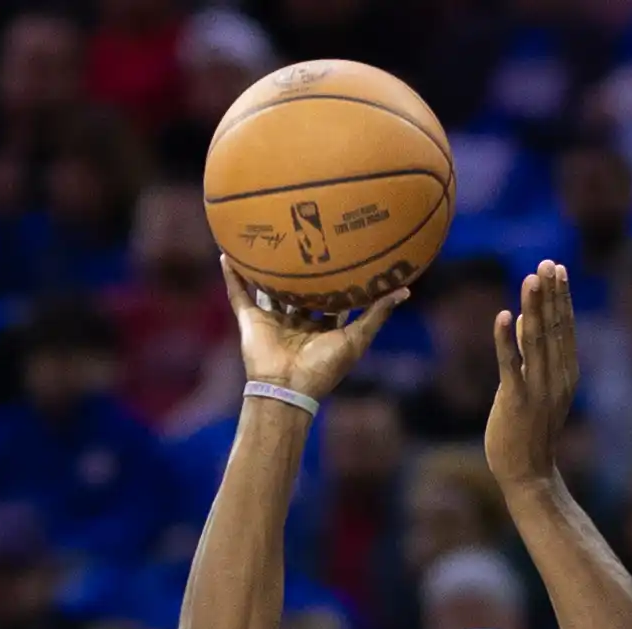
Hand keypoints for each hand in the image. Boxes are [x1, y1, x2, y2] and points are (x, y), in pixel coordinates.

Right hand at [221, 258, 406, 401]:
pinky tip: (227, 255)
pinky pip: (239, 295)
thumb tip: (404, 290)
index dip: (337, 279)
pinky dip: (232, 277)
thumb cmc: (323, 368)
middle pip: (300, 291)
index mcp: (321, 328)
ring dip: (265, 269)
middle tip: (308, 236)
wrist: (287, 387)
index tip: (345, 253)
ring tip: (265, 240)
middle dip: (303, 269)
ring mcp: (272, 321)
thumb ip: (377, 314)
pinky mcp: (250, 321)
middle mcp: (296, 322)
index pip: (330, 299)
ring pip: (268, 289)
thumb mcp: (356, 338)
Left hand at [482, 261, 578, 489]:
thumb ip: (530, 353)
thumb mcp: (534, 387)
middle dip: (551, 293)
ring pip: (536, 340)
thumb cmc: (528, 431)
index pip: (565, 327)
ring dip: (533, 307)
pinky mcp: (516, 401)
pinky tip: (505, 315)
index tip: (557, 268)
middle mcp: (557, 378)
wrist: (528, 474)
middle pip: (554, 327)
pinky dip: (507, 340)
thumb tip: (524, 317)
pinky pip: (511, 365)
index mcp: (566, 373)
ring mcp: (538, 390)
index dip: (561, 296)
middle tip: (547, 263)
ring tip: (531, 278)